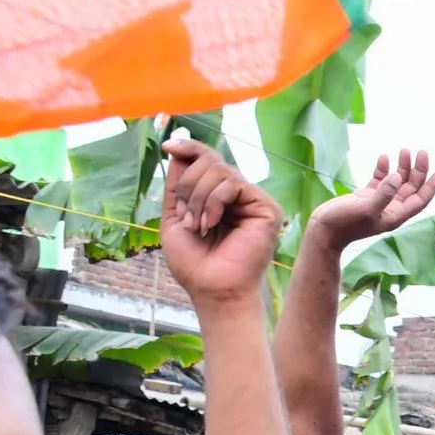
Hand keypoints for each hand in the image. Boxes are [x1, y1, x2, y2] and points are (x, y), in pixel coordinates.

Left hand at [159, 140, 281, 308]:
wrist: (212, 288)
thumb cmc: (195, 263)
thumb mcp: (175, 217)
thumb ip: (178, 186)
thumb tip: (177, 150)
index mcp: (220, 197)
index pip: (208, 160)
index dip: (189, 148)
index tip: (168, 146)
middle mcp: (240, 196)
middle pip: (211, 161)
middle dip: (188, 185)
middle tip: (185, 217)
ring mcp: (254, 201)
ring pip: (220, 170)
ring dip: (198, 197)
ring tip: (197, 225)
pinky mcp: (267, 208)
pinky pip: (234, 184)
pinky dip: (213, 201)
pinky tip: (210, 223)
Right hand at [306, 149, 434, 250]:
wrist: (323, 231)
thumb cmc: (345, 223)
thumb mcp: (367, 208)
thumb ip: (384, 194)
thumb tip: (398, 177)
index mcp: (396, 216)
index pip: (420, 200)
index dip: (431, 186)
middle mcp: (390, 209)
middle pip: (411, 188)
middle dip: (418, 170)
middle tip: (421, 152)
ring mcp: (378, 202)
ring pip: (397, 182)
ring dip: (402, 167)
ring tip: (405, 151)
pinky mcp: (365, 196)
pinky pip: (379, 180)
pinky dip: (383, 169)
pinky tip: (384, 157)